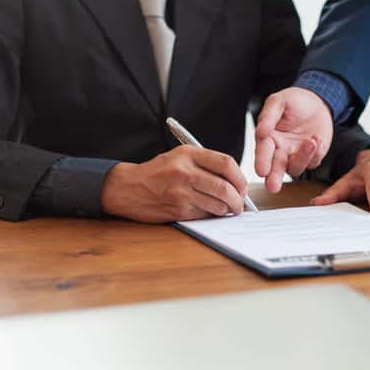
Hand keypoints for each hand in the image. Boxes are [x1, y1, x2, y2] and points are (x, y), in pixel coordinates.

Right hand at [100, 146, 247, 222]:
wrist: (127, 188)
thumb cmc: (156, 173)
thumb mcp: (178, 157)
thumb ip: (205, 164)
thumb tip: (235, 180)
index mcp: (188, 154)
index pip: (226, 163)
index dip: (240, 177)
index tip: (242, 186)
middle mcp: (185, 171)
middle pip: (225, 187)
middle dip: (238, 199)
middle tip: (239, 204)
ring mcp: (181, 192)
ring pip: (218, 205)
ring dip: (226, 210)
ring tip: (225, 209)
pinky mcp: (178, 210)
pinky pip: (205, 215)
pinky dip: (212, 216)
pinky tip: (208, 212)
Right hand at [255, 87, 333, 192]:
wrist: (318, 102)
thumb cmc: (294, 102)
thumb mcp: (279, 101)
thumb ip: (268, 115)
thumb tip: (260, 131)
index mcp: (267, 138)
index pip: (262, 152)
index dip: (261, 162)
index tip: (262, 170)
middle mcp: (279, 150)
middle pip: (274, 168)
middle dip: (273, 178)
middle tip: (273, 186)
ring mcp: (294, 156)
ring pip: (294, 168)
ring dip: (302, 158)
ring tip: (310, 141)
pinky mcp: (311, 158)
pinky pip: (312, 162)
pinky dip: (315, 152)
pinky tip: (317, 137)